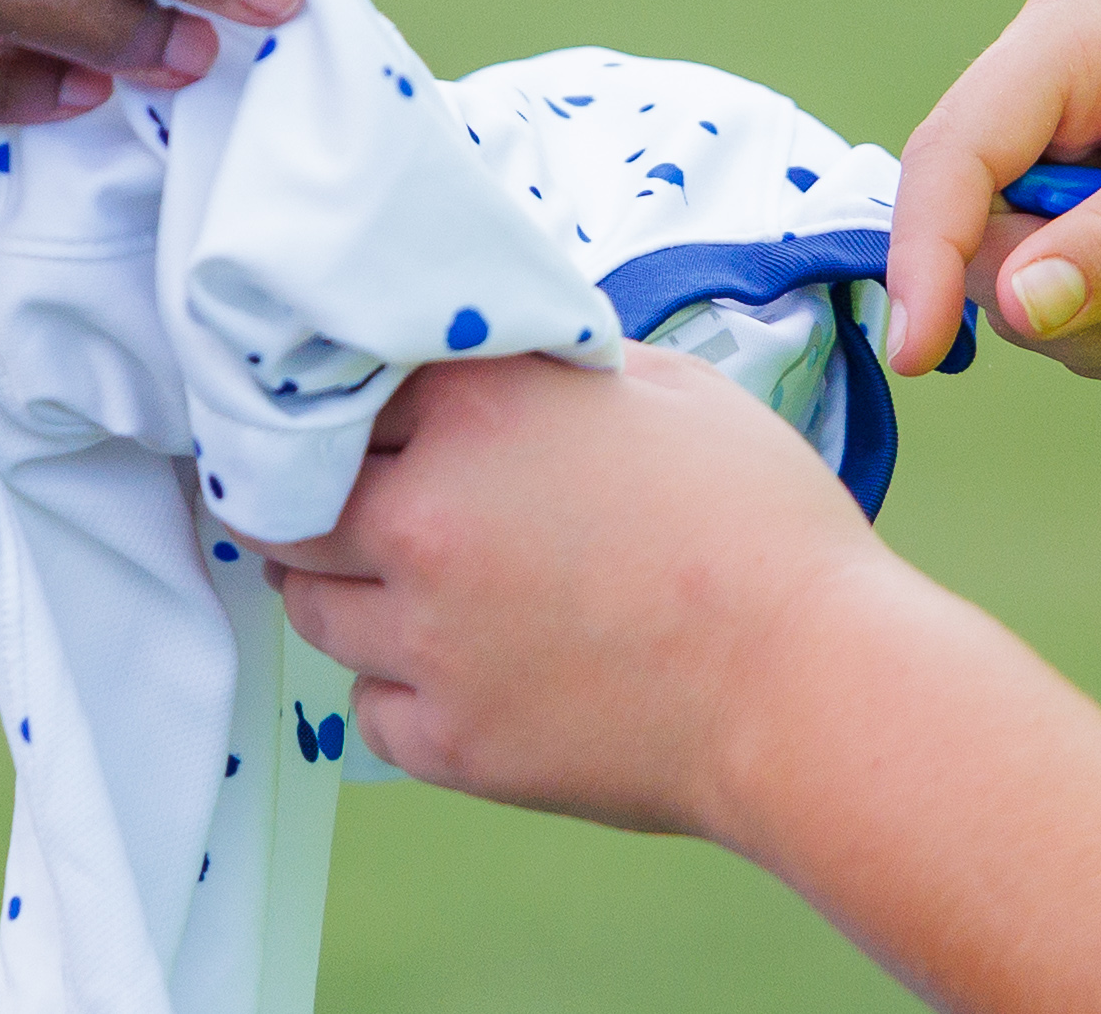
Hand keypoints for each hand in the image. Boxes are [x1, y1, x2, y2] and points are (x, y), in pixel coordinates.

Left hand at [261, 350, 884, 836]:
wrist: (812, 688)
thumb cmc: (761, 530)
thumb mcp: (664, 388)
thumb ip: (552, 364)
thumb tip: (504, 357)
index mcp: (470, 411)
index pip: (340, 388)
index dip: (356, 406)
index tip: (364, 423)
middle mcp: (422, 519)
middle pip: (288, 503)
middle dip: (309, 501)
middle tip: (344, 508)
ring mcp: (427, 640)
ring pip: (314, 610)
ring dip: (345, 594)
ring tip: (408, 591)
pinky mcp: (451, 743)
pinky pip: (367, 714)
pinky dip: (396, 696)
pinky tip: (456, 675)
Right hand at [880, 0, 1100, 383]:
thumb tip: (1015, 305)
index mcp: (1069, 38)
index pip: (956, 153)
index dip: (926, 252)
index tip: (917, 351)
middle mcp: (1047, 101)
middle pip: (988, 244)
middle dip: (1091, 297)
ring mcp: (1068, 170)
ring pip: (1033, 302)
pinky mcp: (1095, 231)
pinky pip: (1083, 326)